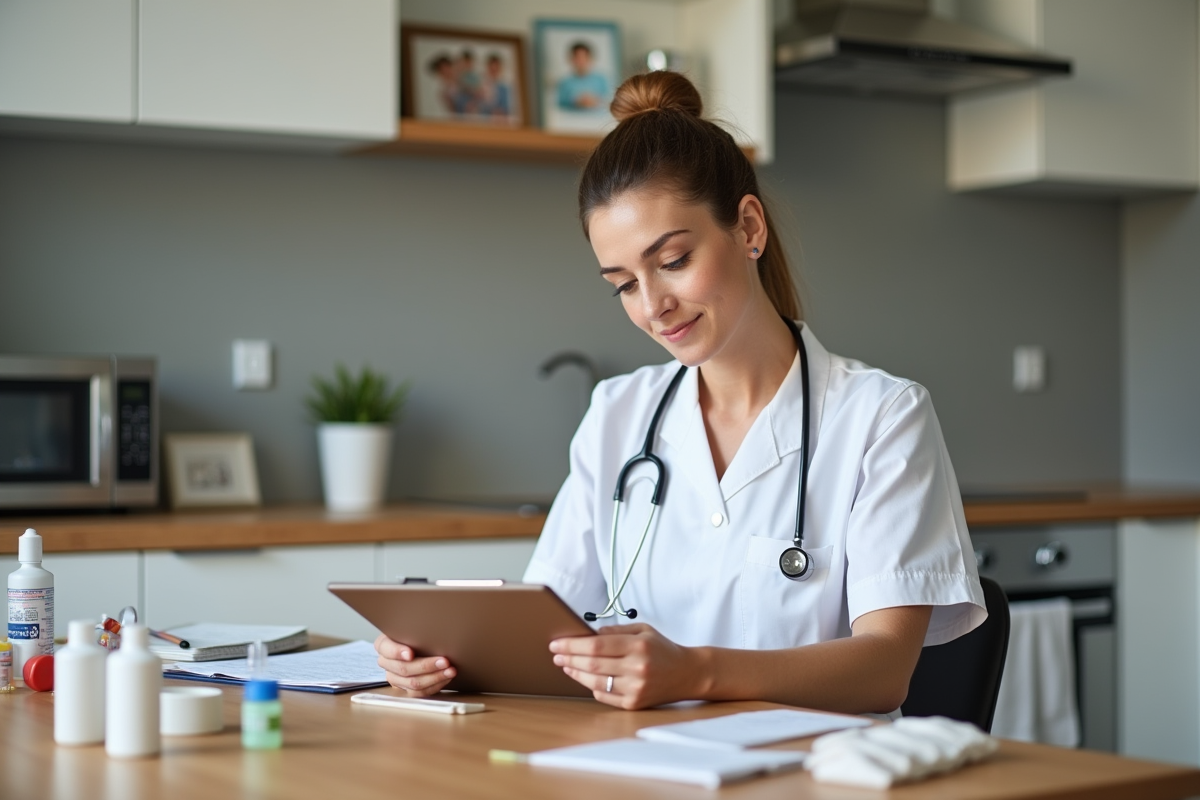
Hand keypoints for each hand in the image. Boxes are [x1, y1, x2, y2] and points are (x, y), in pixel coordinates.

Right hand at [374, 634, 456, 696]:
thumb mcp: (411, 626)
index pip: (386, 649)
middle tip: (444, 661)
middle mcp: (386, 663)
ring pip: (412, 683)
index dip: (397, 652)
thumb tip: (430, 616)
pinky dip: (435, 686)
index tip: (410, 653)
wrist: (418, 644)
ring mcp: (395, 678)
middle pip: (403, 669)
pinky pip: (419, 693)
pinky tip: (446, 677)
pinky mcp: (405, 689)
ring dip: (434, 677)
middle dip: (426, 665)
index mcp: (383, 645)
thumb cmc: (415, 633)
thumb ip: (414, 626)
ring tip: (450, 670)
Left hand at [549, 623, 700, 709]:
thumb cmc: (663, 649)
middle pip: (593, 664)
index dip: (572, 644)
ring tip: (566, 665)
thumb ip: (616, 631)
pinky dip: (591, 686)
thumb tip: (588, 634)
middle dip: (569, 658)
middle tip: (556, 654)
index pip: (596, 645)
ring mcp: (636, 688)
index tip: (557, 643)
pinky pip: (605, 696)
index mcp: (638, 645)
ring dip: (576, 673)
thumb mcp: (643, 630)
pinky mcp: (635, 704)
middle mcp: (637, 668)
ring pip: (595, 682)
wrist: (688, 673)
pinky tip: (584, 677)